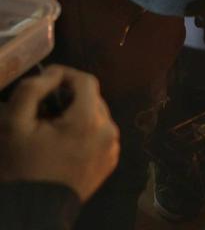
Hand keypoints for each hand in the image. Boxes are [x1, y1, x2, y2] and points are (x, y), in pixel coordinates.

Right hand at [0, 66, 119, 201]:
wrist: (36, 208)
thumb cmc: (23, 166)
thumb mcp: (14, 125)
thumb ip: (32, 90)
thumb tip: (52, 74)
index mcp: (88, 120)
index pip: (86, 80)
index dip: (65, 75)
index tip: (46, 79)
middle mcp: (109, 130)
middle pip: (93, 98)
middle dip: (70, 97)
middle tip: (44, 108)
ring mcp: (112, 147)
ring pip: (97, 115)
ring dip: (77, 114)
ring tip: (52, 127)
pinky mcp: (110, 160)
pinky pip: (101, 134)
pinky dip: (85, 131)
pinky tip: (64, 143)